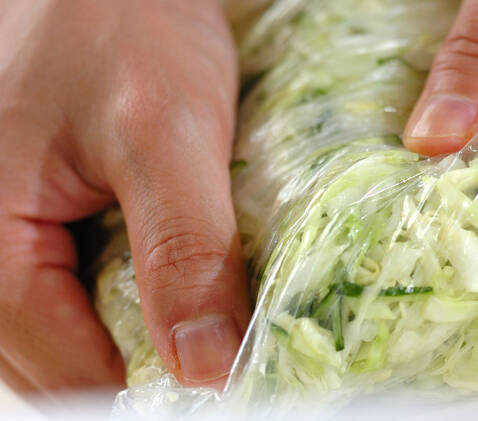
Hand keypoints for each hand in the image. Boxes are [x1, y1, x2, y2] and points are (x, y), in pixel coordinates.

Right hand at [0, 0, 249, 396]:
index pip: (66, 369)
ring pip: (61, 329)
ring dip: (130, 329)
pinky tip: (155, 271)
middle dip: (141, 360)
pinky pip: (65, 289)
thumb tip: (205, 369)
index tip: (220, 377)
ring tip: (189, 301)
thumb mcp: (163, 135)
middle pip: (57, 359)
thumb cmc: (122, 27)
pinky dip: (117, 295)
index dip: (149, 384)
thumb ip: (182, 252)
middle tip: (212, 339)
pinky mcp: (25, 223)